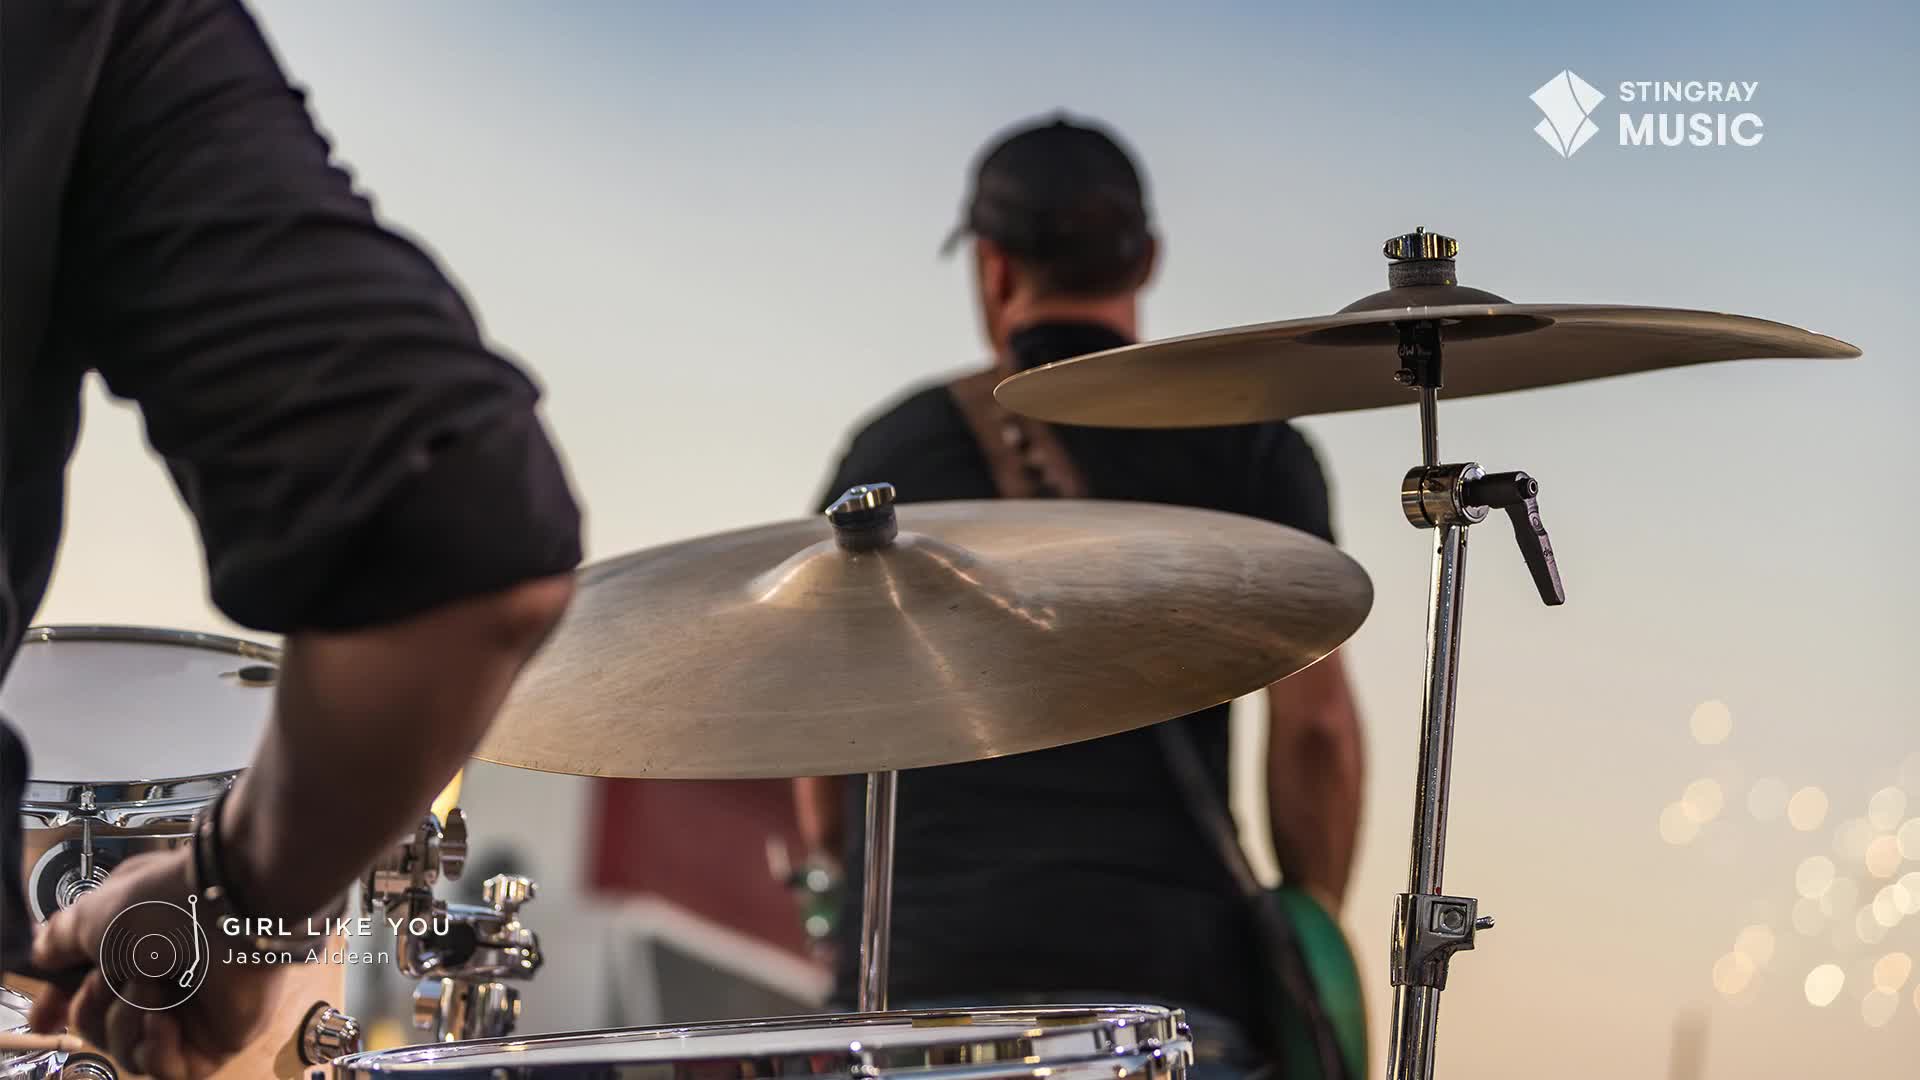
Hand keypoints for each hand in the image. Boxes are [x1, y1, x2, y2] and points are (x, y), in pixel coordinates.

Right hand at [26, 847, 285, 1078]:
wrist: (227, 907)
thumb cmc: (163, 902)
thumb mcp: (91, 915)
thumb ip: (62, 940)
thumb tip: (45, 956)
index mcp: (138, 953)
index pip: (89, 998)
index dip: (62, 1011)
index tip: (44, 1020)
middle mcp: (165, 983)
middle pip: (103, 1032)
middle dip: (94, 1009)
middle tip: (110, 979)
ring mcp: (193, 1015)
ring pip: (131, 1054)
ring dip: (127, 1021)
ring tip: (152, 985)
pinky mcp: (219, 1041)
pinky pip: (169, 1070)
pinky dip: (158, 1049)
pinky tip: (166, 1019)